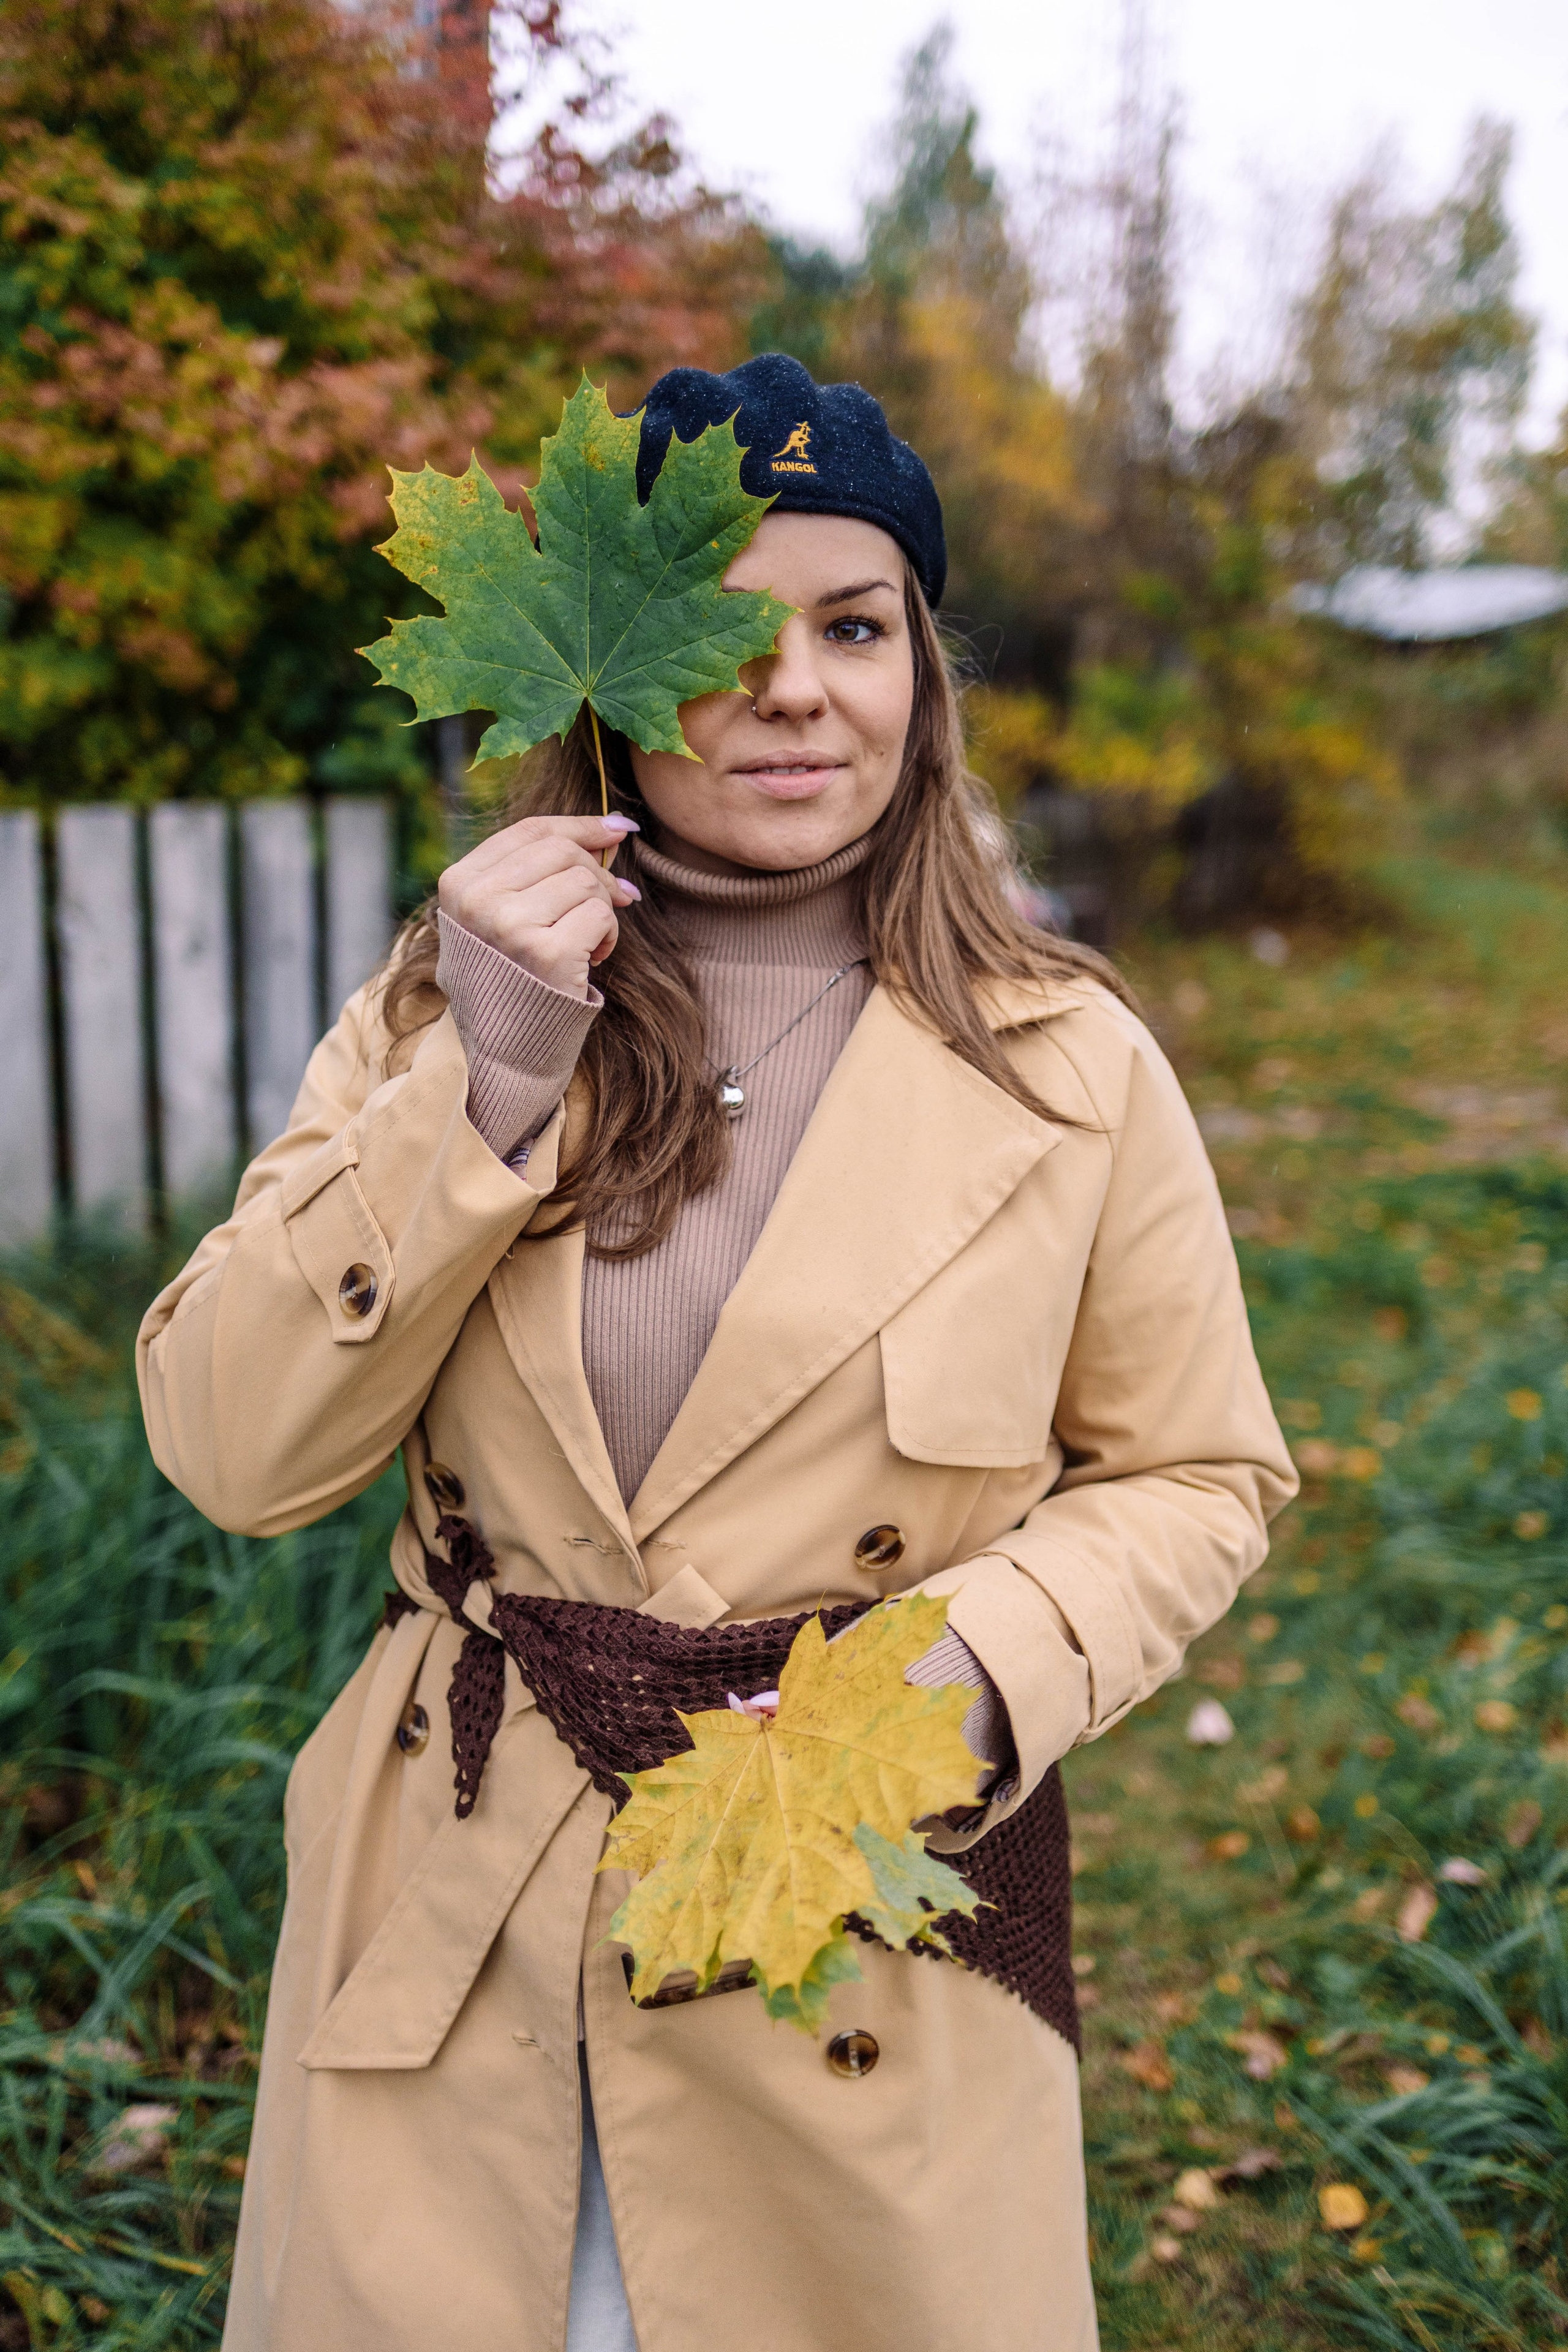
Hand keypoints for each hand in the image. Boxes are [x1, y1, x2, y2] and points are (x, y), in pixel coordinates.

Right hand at [437, 814, 639, 999]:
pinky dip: (609, 936)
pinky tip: (593, 959)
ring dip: (603, 910)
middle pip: (562, 851)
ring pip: (585, 881)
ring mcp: (509, 925)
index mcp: (458, 883)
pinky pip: (600, 915)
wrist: (500, 1052)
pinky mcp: (546, 952)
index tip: (619, 830)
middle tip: (612, 903)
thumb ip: (536, 871)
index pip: (530, 830)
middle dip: (597, 874)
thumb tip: (614, 830)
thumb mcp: (500, 917)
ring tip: (588, 942)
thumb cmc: (509, 978)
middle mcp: (478, 900)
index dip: (581, 826)